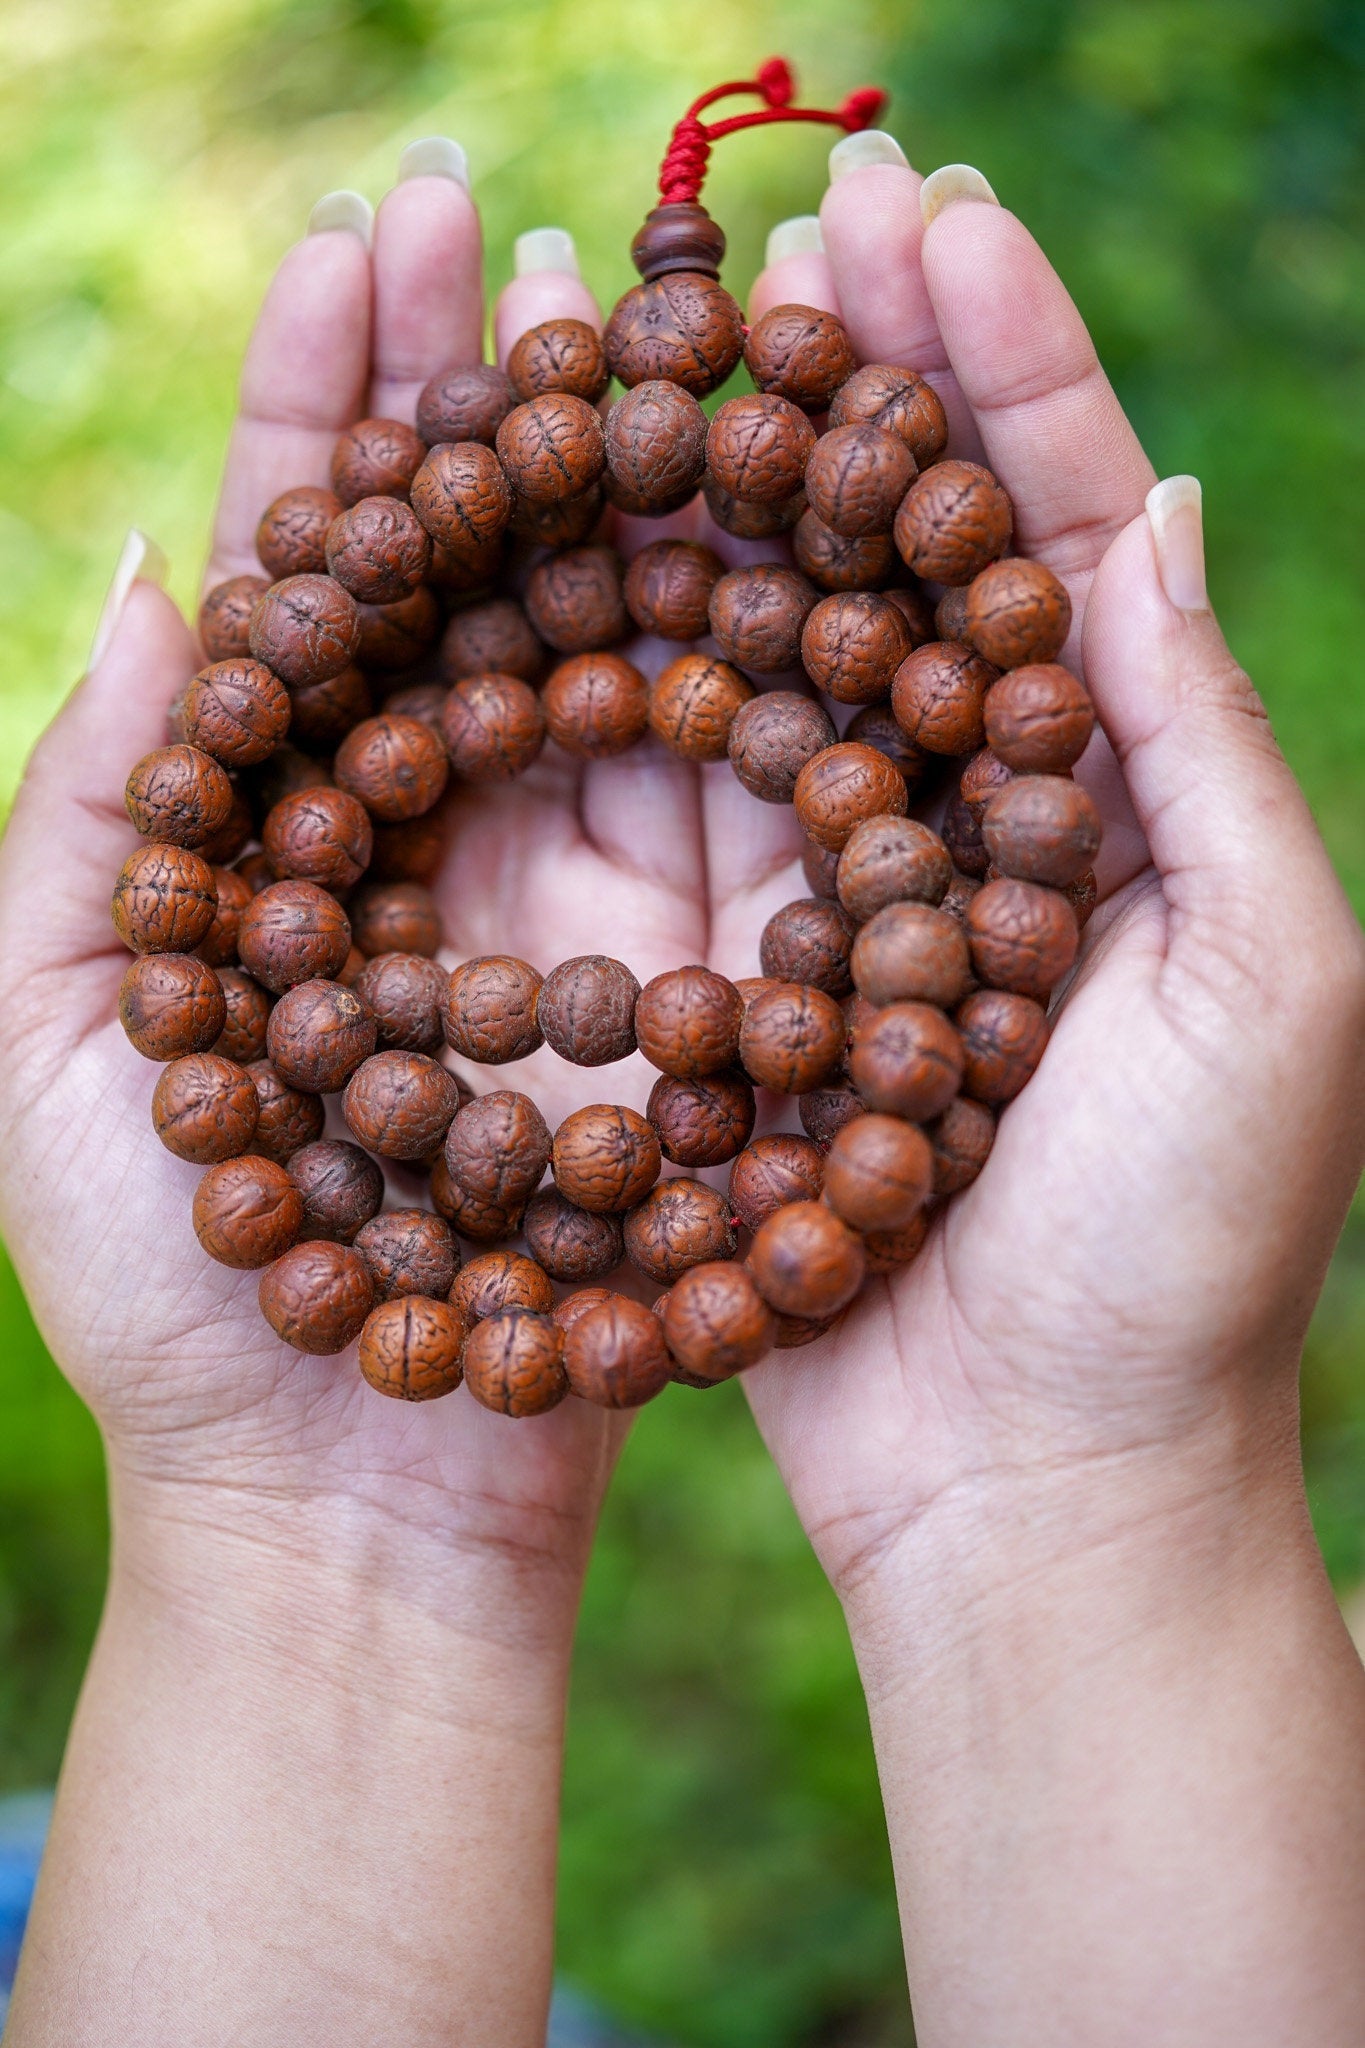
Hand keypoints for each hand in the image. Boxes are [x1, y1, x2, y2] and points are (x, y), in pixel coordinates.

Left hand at [0, 168, 716, 2047]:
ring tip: (644, 333)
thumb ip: (90, 816)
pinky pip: (715, 812)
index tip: (367, 246)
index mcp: (266, 825)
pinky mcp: (678, 992)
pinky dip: (738, 677)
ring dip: (621, 499)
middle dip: (480, 402)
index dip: (327, 405)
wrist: (350, 1510)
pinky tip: (767, 542)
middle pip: (460, 580)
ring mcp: (559, 904)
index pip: (301, 569)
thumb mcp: (58, 1051)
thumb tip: (158, 578)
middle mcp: (422, 837)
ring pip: (597, 660)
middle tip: (521, 229)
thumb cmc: (171, 1305)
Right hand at [702, 152, 1364, 2046]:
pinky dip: (592, 682)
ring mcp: (818, 889)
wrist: (1032, 1486)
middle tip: (768, 216)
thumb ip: (1193, 748)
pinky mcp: (706, 979)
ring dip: (694, 496)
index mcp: (1112, 789)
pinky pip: (636, 807)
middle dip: (832, 384)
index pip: (1046, 530)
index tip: (925, 214)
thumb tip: (1144, 505)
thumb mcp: (1266, 987)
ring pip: (743, 651)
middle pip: (879, 557)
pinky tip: (541, 558)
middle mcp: (958, 815)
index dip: (995, 366)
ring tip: (635, 334)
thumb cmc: (1183, 1259)